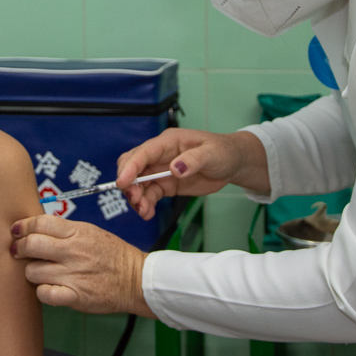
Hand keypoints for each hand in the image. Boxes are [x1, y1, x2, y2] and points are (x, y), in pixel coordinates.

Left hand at [10, 215, 154, 317]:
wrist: (135, 279)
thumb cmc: (113, 255)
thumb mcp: (91, 232)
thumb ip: (65, 231)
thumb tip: (36, 229)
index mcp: (77, 232)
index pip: (40, 223)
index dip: (23, 226)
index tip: (17, 231)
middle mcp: (73, 251)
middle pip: (31, 245)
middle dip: (19, 248)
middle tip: (19, 252)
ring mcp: (74, 274)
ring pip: (33, 271)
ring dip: (31, 273)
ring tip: (39, 273)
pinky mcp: (76, 296)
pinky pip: (45, 294)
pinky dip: (42, 292)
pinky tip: (48, 288)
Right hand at [116, 128, 267, 219]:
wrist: (232, 163)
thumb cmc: (223, 151)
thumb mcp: (212, 154)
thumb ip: (194, 160)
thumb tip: (174, 168)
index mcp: (168, 142)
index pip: (143, 152)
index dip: (131, 167)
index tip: (123, 182)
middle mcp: (160, 155)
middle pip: (133, 166)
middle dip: (129, 183)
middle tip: (135, 200)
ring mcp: (161, 170)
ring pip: (138, 183)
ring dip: (136, 197)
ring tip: (143, 211)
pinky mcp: (165, 184)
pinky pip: (149, 194)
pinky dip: (145, 204)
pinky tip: (147, 213)